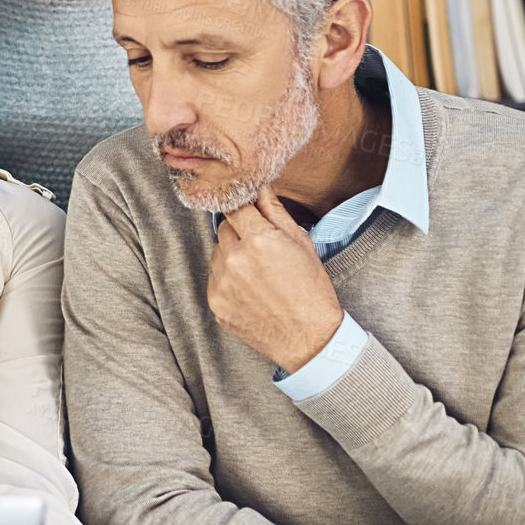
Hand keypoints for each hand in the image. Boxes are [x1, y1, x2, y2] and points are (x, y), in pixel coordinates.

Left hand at [207, 185, 343, 371]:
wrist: (308, 338)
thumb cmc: (311, 289)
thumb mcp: (300, 243)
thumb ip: (274, 211)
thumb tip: (258, 186)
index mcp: (258, 240)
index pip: (235, 207)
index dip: (244, 208)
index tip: (250, 212)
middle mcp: (234, 259)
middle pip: (224, 229)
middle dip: (240, 233)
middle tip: (263, 249)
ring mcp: (221, 282)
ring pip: (217, 253)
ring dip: (232, 255)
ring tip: (259, 272)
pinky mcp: (214, 302)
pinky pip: (214, 278)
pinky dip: (227, 279)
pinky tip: (250, 289)